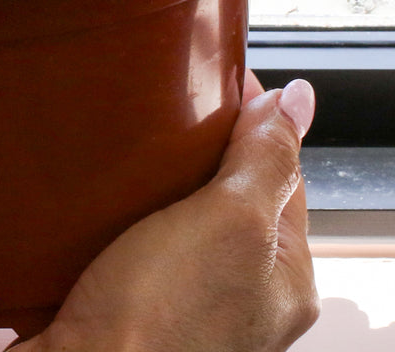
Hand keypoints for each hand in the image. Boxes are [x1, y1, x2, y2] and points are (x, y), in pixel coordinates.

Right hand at [10, 73, 318, 351]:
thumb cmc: (159, 321)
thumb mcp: (228, 221)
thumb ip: (265, 159)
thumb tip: (300, 98)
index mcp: (285, 275)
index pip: (280, 172)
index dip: (252, 117)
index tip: (212, 74)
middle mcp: (243, 294)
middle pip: (227, 192)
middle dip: (196, 147)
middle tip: (159, 107)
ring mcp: (188, 304)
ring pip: (176, 216)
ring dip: (151, 180)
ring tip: (122, 144)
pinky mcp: (132, 307)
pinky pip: (132, 242)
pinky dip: (116, 214)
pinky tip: (94, 194)